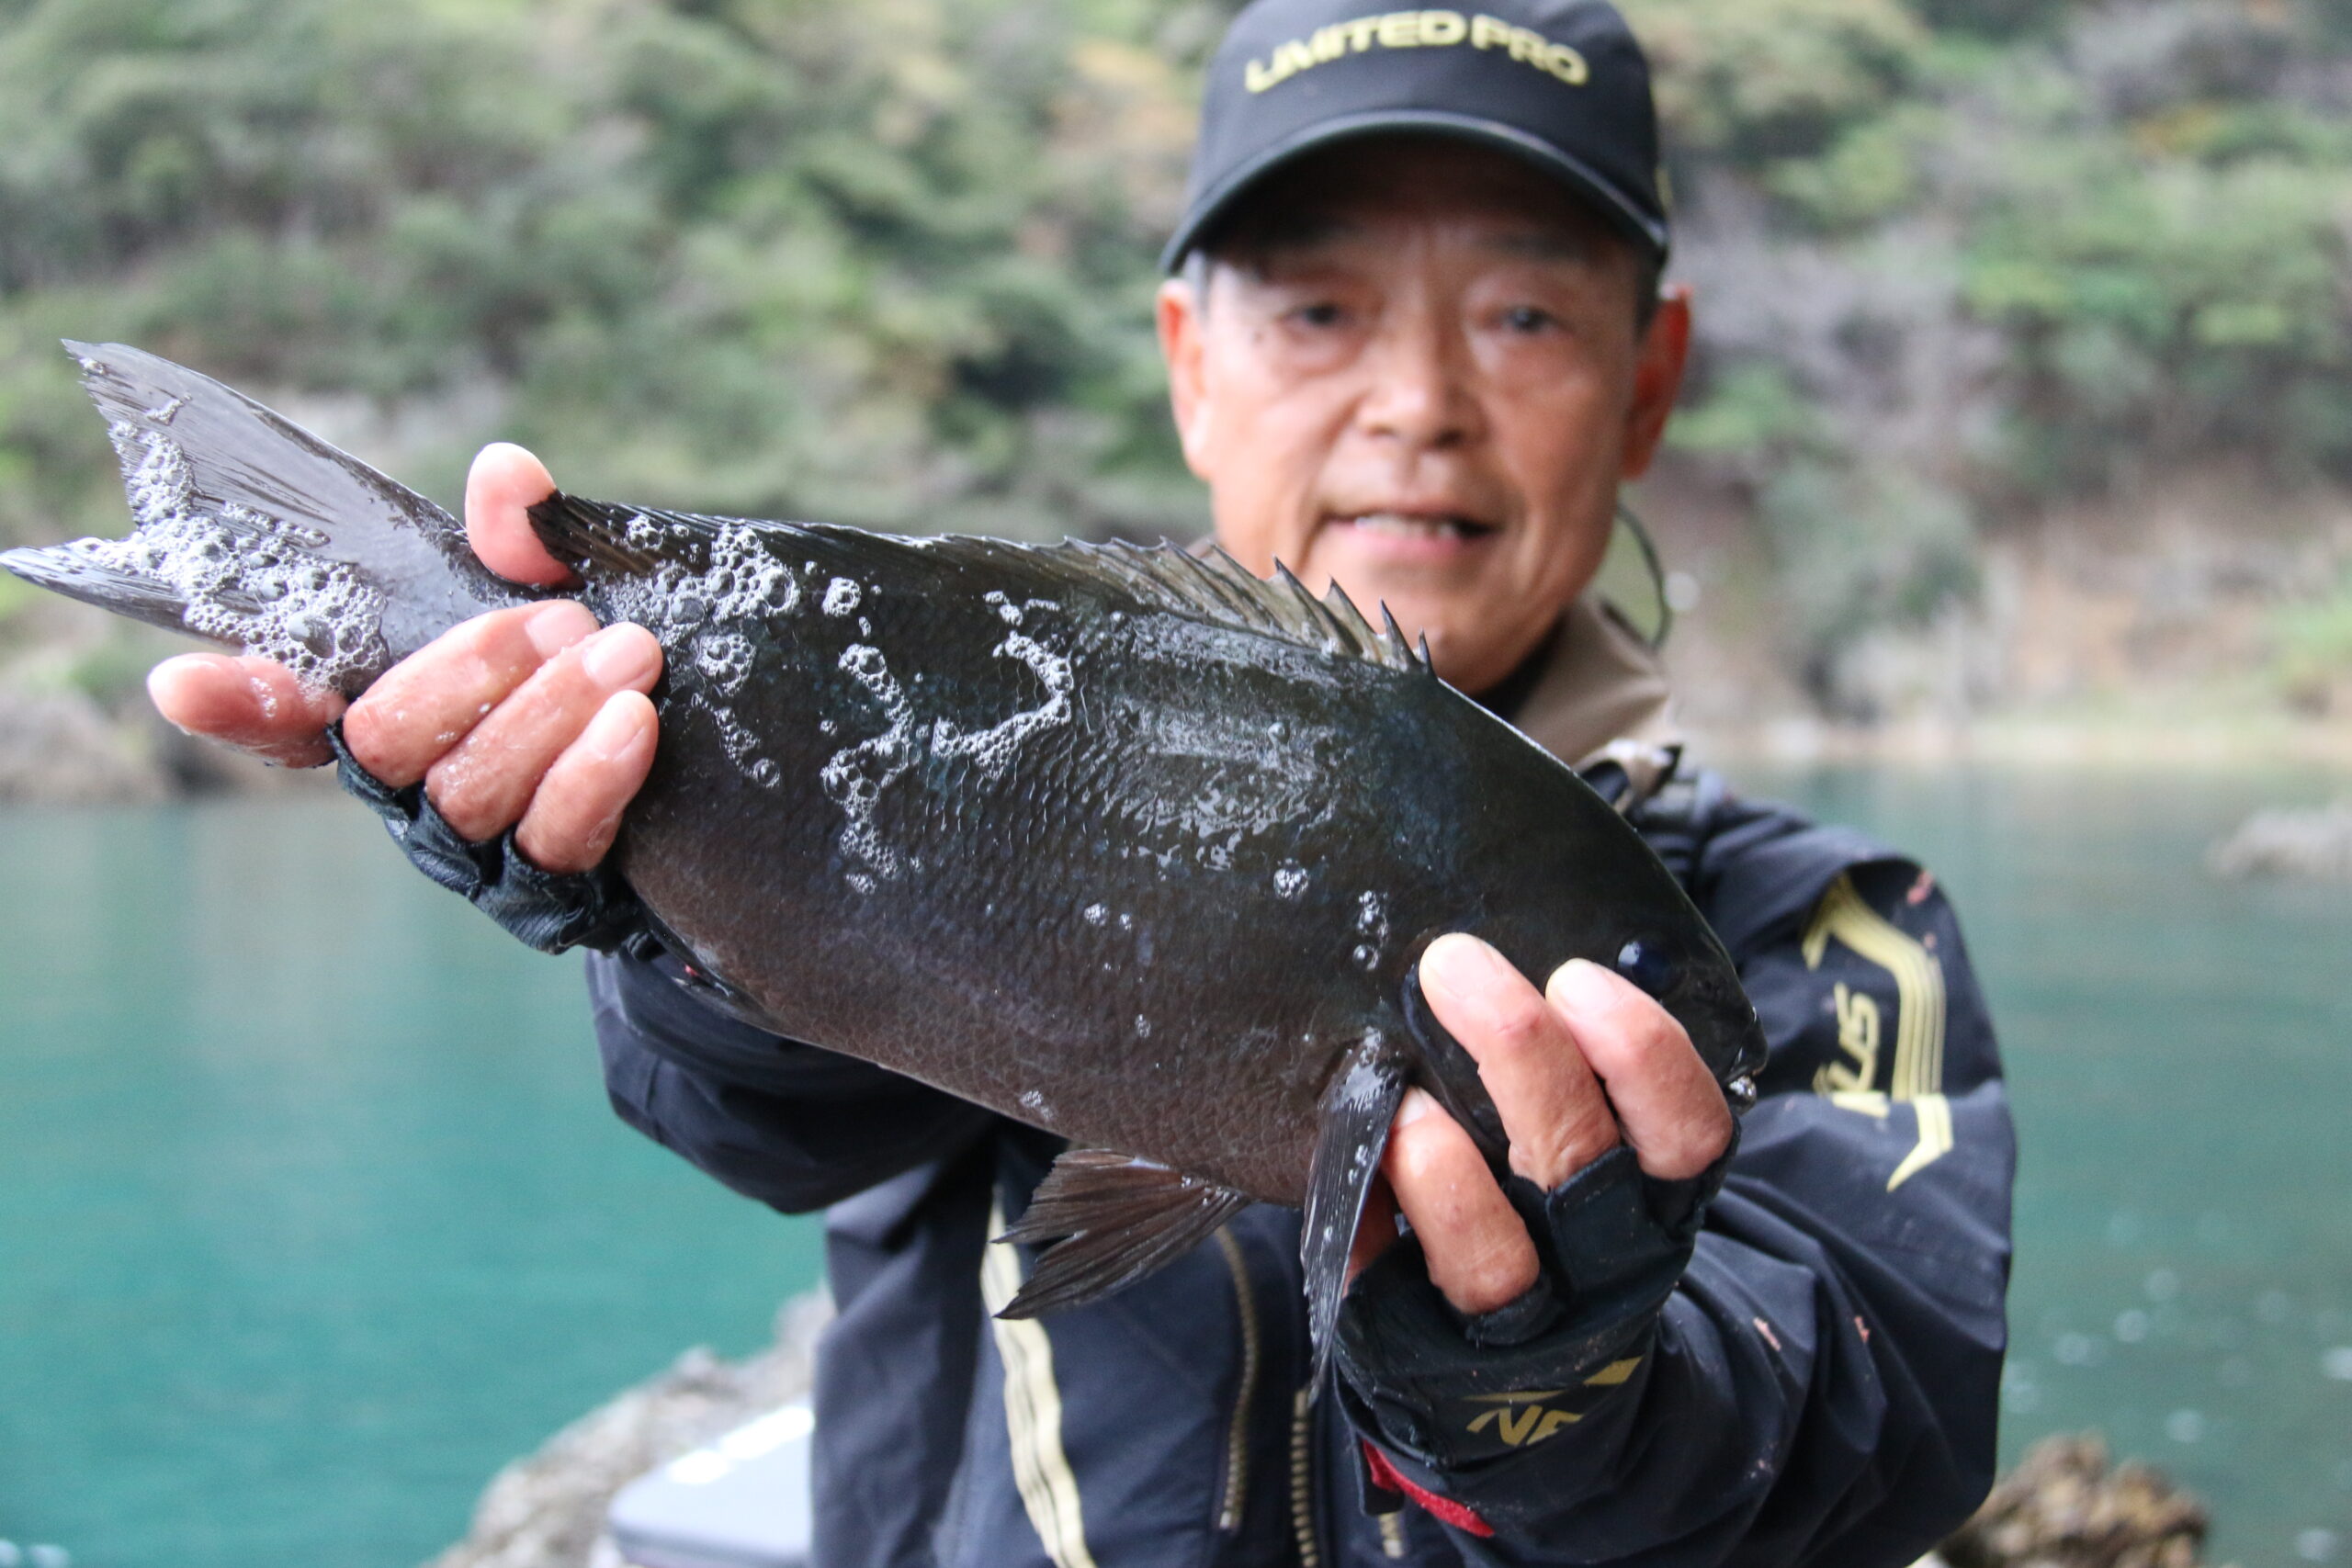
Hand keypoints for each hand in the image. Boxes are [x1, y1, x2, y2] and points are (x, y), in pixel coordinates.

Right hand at [145, 444, 662, 872]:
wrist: (709, 793)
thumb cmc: (608, 679)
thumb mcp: (569, 599)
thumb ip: (523, 541)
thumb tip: (505, 473)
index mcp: (396, 720)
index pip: (290, 715)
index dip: (235, 700)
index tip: (181, 680)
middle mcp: (414, 794)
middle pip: (391, 745)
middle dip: (472, 672)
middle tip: (560, 617)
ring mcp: (477, 853)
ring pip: (471, 792)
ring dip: (548, 713)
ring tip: (624, 652)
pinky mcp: (552, 892)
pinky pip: (554, 841)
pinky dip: (592, 776)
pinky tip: (633, 722)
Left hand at [1349, 934, 1734, 1314]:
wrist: (1522, 1389)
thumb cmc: (1548, 1218)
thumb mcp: (1592, 1154)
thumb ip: (1567, 1080)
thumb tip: (1494, 954)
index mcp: (1654, 1200)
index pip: (1689, 1131)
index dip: (1644, 1055)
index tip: (1576, 977)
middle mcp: (1599, 1263)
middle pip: (1581, 1164)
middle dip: (1521, 1053)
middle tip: (1453, 965)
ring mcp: (1516, 1323)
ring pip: (1496, 1263)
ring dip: (1446, 1174)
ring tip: (1402, 1097)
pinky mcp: (1423, 1349)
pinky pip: (1388, 1294)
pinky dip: (1368, 1222)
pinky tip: (1346, 1159)